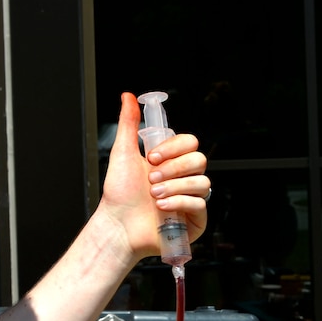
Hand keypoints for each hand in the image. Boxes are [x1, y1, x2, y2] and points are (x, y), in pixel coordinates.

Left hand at [98, 92, 209, 260]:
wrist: (118, 224)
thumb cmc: (119, 192)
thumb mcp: (123, 153)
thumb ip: (128, 123)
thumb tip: (128, 96)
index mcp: (170, 160)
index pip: (190, 143)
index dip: (173, 148)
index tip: (151, 157)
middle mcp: (183, 177)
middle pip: (200, 159)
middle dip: (173, 168)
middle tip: (151, 178)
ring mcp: (191, 197)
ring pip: (202, 182)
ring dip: (174, 186)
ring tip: (154, 195)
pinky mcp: (196, 219)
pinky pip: (200, 203)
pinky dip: (178, 203)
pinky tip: (162, 207)